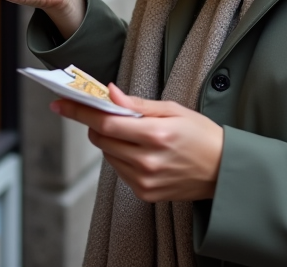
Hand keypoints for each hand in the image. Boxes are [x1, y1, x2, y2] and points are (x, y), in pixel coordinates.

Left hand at [52, 84, 222, 202]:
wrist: (224, 171)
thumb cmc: (203, 136)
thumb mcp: (174, 110)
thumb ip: (138, 105)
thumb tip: (110, 93)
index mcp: (156, 134)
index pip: (106, 123)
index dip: (81, 112)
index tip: (62, 103)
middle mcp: (148, 161)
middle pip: (102, 140)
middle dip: (97, 124)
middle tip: (104, 113)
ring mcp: (145, 180)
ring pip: (108, 155)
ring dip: (110, 141)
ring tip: (134, 134)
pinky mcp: (145, 193)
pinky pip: (119, 170)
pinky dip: (122, 157)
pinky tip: (140, 151)